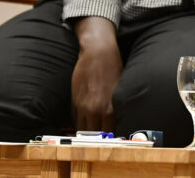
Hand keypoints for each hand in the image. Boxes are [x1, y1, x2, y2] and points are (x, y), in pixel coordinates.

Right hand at [71, 16, 120, 131]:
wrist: (98, 53)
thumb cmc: (113, 69)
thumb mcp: (120, 90)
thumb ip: (117, 108)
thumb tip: (118, 122)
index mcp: (109, 108)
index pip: (109, 134)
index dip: (111, 139)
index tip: (114, 142)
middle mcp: (94, 109)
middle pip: (95, 135)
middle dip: (99, 140)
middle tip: (103, 142)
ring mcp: (82, 106)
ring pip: (83, 130)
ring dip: (88, 134)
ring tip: (93, 136)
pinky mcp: (74, 101)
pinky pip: (75, 120)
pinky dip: (80, 124)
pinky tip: (86, 124)